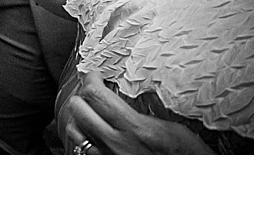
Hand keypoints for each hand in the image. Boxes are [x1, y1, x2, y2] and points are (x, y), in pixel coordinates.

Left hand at [61, 72, 213, 154]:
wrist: (189, 187)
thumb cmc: (189, 159)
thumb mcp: (175, 130)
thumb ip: (146, 114)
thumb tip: (129, 96)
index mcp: (137, 129)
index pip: (96, 95)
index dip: (91, 78)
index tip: (96, 75)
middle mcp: (116, 144)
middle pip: (78, 108)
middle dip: (82, 94)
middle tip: (93, 90)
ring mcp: (107, 158)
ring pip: (73, 129)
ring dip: (79, 116)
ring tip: (90, 110)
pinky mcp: (104, 168)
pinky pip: (80, 148)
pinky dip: (82, 135)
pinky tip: (92, 131)